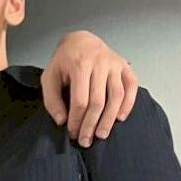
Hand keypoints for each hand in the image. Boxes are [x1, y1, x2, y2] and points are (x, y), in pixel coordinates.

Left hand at [42, 31, 137, 146]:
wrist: (81, 40)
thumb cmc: (64, 61)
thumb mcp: (49, 76)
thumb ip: (52, 100)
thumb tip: (62, 121)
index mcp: (78, 65)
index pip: (80, 100)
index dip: (77, 120)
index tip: (73, 133)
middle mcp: (99, 63)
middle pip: (98, 101)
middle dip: (91, 124)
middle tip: (86, 140)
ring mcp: (114, 64)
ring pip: (116, 96)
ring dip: (109, 119)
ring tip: (102, 134)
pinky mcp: (124, 66)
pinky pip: (131, 86)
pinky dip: (128, 104)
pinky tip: (120, 117)